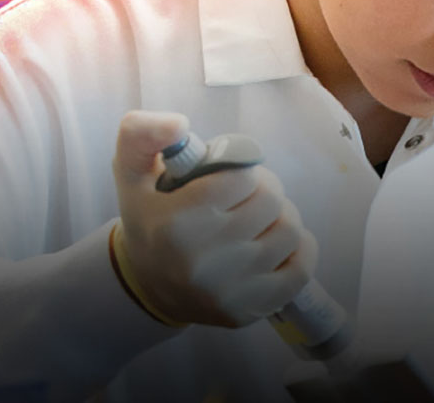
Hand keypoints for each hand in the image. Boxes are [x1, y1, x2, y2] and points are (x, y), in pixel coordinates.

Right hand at [112, 110, 317, 326]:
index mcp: (178, 221)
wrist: (147, 285)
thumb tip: (178, 123)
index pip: (243, 175)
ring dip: (280, 217)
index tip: (228, 176)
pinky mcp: (250, 310)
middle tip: (247, 195)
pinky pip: (302, 268)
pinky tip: (276, 243)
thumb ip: (143, 133)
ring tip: (258, 219)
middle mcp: (204, 259)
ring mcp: (229, 289)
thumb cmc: (150, 218)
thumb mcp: (132, 170)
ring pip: (290, 230)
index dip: (242, 168)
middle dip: (263, 189)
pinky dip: (299, 248)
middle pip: (272, 200)